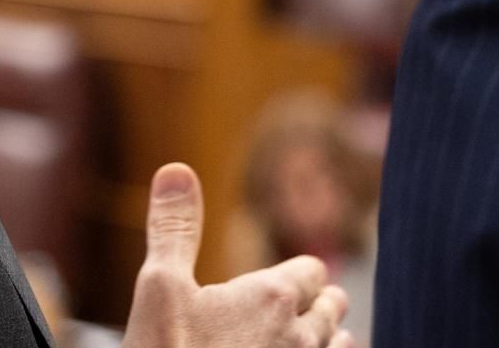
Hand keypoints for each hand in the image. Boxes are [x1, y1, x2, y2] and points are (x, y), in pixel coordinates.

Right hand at [122, 163, 354, 347]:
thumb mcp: (158, 288)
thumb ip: (175, 227)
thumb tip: (176, 169)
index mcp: (273, 296)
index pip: (311, 270)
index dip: (296, 274)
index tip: (281, 282)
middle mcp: (302, 337)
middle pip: (332, 307)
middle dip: (317, 303)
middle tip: (295, 309)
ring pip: (340, 347)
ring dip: (327, 341)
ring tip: (306, 343)